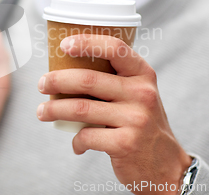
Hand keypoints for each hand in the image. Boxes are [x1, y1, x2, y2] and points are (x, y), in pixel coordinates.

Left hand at [36, 34, 191, 194]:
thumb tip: (66, 70)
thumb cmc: (142, 123)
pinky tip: (76, 144)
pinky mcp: (125, 143)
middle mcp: (141, 93)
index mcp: (143, 74)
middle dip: (56, 80)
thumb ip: (114, 80)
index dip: (87, 42)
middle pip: (87, 79)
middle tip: (42, 84)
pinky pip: (86, 136)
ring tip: (42, 112)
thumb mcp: (138, 95)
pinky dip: (75, 140)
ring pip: (80, 108)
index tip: (64, 45)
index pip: (115, 48)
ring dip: (54, 109)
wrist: (166, 166)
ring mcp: (135, 119)